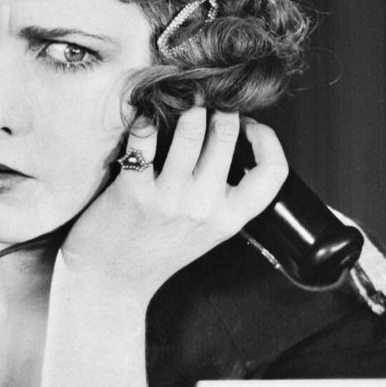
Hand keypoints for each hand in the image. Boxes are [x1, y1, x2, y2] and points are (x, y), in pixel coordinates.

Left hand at [59, 106, 288, 302]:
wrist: (111, 282)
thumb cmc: (157, 251)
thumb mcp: (207, 230)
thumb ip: (224, 194)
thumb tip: (232, 136)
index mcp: (230, 219)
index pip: (274, 171)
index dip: (267, 138)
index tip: (248, 126)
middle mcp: (204, 208)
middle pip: (227, 134)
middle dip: (219, 108)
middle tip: (205, 104)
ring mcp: (169, 200)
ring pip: (191, 128)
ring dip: (186, 107)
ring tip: (178, 105)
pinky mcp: (133, 192)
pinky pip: (144, 137)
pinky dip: (144, 119)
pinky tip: (143, 119)